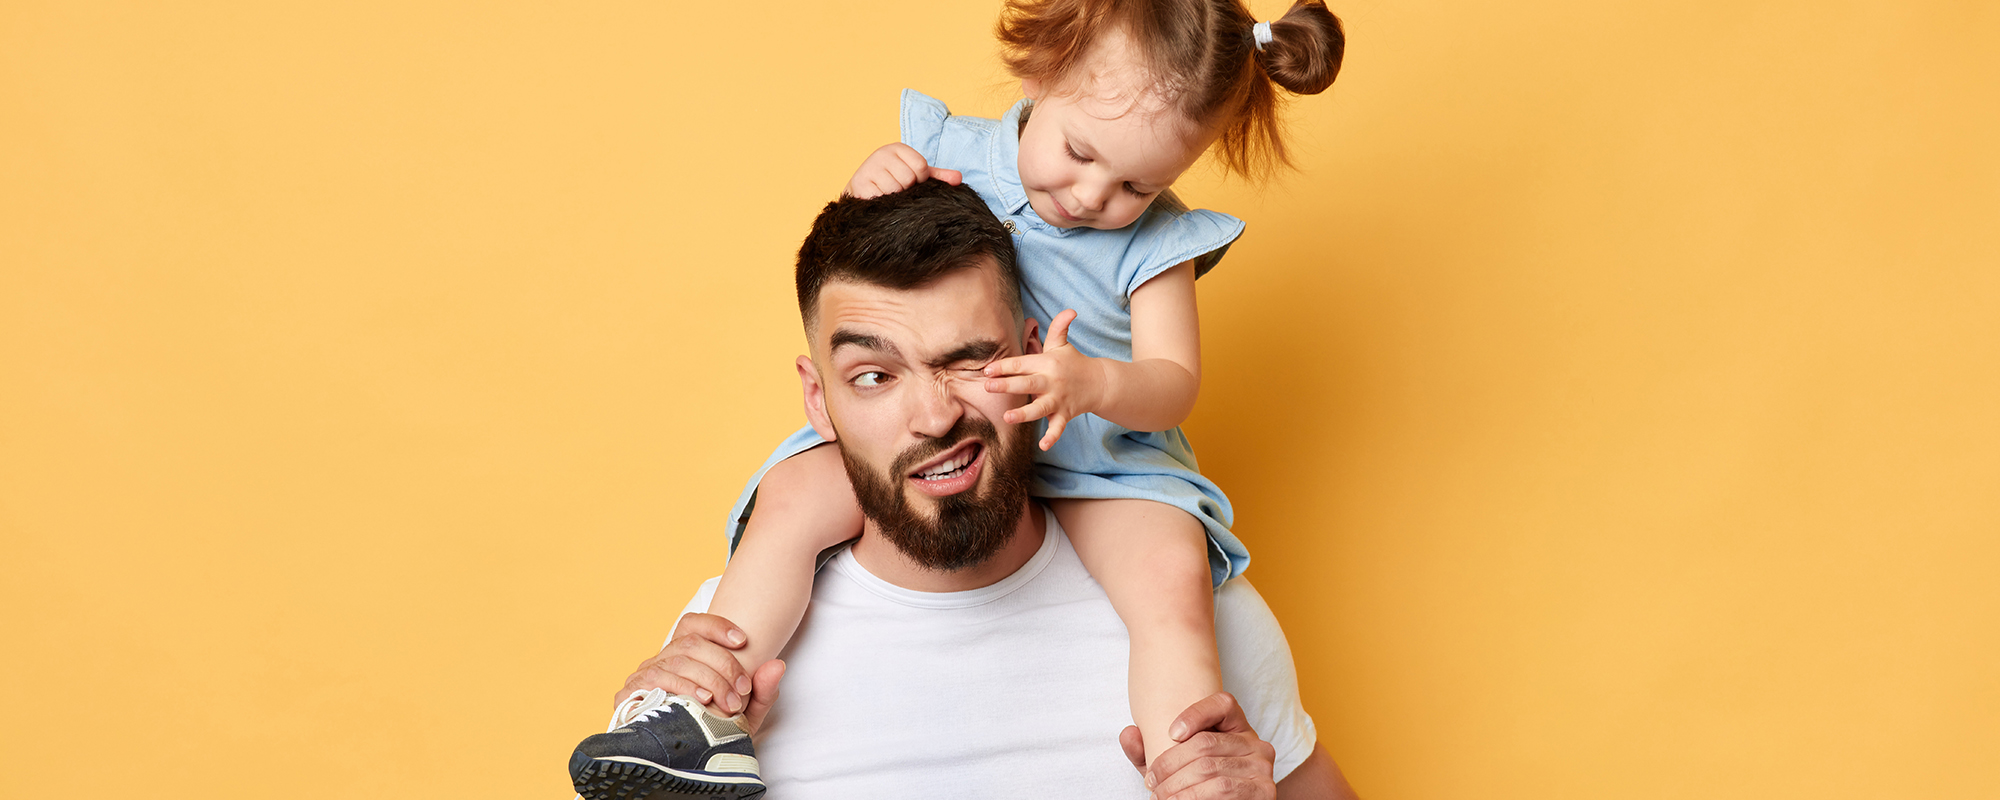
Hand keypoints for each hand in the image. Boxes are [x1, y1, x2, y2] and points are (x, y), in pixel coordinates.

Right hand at [615, 612, 787, 732]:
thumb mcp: (746, 712)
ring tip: (727, 703)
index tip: (743, 641)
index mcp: (684, 656)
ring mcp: (644, 675)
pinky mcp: (630, 694)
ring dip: (708, 680)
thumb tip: (778, 665)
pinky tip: (700, 701)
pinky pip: (656, 680)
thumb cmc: (714, 731)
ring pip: (677, 660)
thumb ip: (763, 690)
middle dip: (722, 664)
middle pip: (691, 643)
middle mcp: (662, 660)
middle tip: (742, 691)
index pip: (693, 624)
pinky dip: (682, 688)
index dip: (717, 626)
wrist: (685, 762)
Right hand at [845, 143, 962, 197]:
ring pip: (895, 189)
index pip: (921, 166)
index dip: (920, 179)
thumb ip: (938, 176)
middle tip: (899, 189)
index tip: (912, 181)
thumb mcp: (917, 175)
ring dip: (896, 197)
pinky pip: (881, 197)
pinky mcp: (860, 183)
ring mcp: (869, 168)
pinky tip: (880, 199)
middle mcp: (881, 154)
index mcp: (897, 148)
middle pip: (908, 178)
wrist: (864, 190)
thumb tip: (959, 178)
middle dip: (907, 189)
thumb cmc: (895, 181)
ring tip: (889, 194)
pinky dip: (885, 202)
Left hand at [981, 309, 1101, 448]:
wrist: (1100, 383)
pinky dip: (1052, 437)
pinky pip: (1058, 428)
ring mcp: (1058, 399)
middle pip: (1027, 383)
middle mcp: (1051, 382)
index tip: (986, 370)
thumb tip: (1070, 310)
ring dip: (1024, 413)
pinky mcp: (1065, 414)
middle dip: (1007, 385)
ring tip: (1007, 417)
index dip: (1004, 366)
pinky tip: (1043, 445)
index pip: (1022, 364)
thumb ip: (1059, 327)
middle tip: (988, 387)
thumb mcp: (1063, 345)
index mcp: (1047, 364)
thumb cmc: (1074, 363)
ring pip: (1039, 408)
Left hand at [1120, 692, 1277, 799]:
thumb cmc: (1200, 789)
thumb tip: (1127, 733)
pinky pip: (1223, 790)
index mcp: (1236, 727)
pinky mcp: (1264, 791)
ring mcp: (1262, 767)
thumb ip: (1149, 752)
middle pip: (1205, 743)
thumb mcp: (1173, 769)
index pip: (1223, 703)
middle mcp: (1255, 743)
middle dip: (1170, 766)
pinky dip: (1192, 798)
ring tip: (1159, 798)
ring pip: (1210, 769)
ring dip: (1176, 788)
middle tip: (1151, 783)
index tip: (1171, 733)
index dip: (1195, 713)